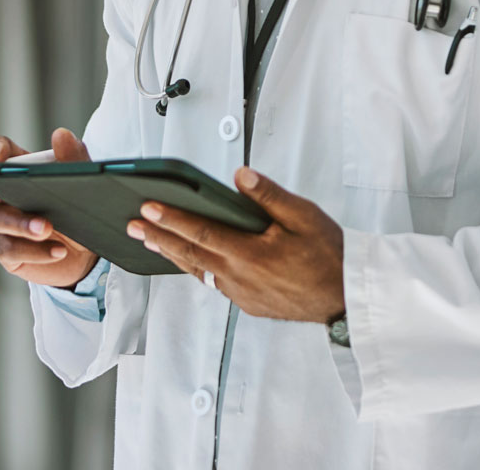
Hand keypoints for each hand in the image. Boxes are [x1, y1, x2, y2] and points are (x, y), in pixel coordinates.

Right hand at [0, 128, 99, 289]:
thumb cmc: (80, 208)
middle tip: (3, 190)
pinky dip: (35, 251)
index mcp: (21, 170)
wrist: (89, 250)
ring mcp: (4, 223)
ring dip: (23, 223)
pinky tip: (58, 250)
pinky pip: (11, 249)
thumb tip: (61, 134)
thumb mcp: (84, 182)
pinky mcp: (8, 251)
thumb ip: (74, 158)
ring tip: (46, 227)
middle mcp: (6, 195)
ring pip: (1, 219)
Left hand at [128, 167, 345, 324]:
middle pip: (189, 254)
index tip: (148, 208)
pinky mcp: (248, 303)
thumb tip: (240, 176)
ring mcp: (241, 294)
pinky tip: (191, 260)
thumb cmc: (329, 256)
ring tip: (150, 241)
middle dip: (158, 237)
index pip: (201, 232)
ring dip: (172, 254)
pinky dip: (196, 268)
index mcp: (251, 254)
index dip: (171, 218)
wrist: (346, 297)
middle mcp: (240, 278)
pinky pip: (214, 283)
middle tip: (133, 225)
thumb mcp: (305, 216)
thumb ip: (269, 195)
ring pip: (199, 271)